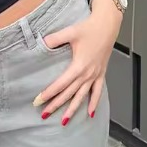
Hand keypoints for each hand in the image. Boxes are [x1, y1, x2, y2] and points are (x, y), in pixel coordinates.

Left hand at [33, 0, 121, 124]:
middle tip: (44, 114)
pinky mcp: (101, 73)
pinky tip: (90, 114)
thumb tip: (41, 43)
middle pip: (69, 94)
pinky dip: (94, 103)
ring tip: (64, 121)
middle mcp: (87, 74)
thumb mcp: (70, 32)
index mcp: (79, 66)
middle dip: (56, 105)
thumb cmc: (89, 28)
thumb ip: (54, 39)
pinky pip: (97, 92)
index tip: (39, 101)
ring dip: (73, 110)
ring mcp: (95, 75)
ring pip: (82, 97)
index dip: (49, 93)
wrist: (107, 25)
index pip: (61, 84)